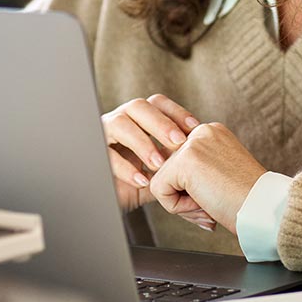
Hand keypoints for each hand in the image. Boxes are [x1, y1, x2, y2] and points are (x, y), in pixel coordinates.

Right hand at [101, 94, 216, 230]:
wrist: (114, 199)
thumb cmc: (142, 180)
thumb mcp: (165, 171)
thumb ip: (182, 163)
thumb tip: (208, 161)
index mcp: (139, 118)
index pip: (158, 102)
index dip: (176, 112)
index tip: (195, 127)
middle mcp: (121, 120)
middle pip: (138, 107)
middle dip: (160, 123)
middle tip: (179, 143)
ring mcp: (104, 135)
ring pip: (119, 124)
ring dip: (142, 142)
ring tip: (159, 164)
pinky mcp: (93, 155)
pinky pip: (106, 154)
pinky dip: (126, 168)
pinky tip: (143, 181)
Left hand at [148, 122, 266, 235]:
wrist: (264, 209)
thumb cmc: (247, 202)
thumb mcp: (220, 175)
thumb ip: (195, 170)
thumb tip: (160, 181)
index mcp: (212, 133)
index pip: (178, 160)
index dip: (189, 186)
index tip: (217, 196)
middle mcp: (202, 131)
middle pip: (167, 168)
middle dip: (183, 194)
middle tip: (212, 204)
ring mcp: (193, 143)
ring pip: (161, 179)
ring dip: (181, 201)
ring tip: (210, 203)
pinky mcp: (184, 160)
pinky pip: (159, 190)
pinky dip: (177, 207)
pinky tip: (204, 204)